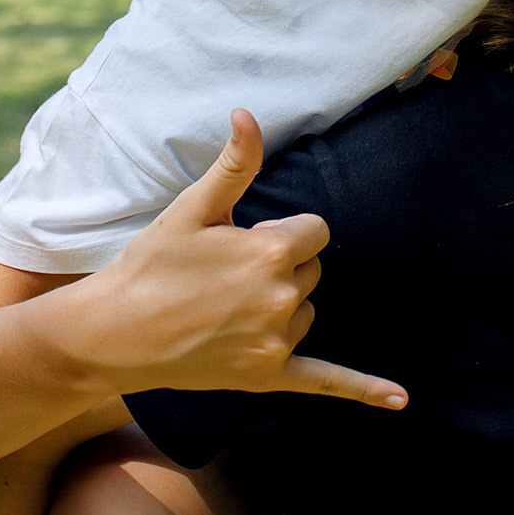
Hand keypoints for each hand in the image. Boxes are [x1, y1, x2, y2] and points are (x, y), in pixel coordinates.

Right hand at [77, 110, 406, 408]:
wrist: (113, 334)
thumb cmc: (150, 264)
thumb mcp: (192, 207)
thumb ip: (234, 164)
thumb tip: (249, 114)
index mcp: (271, 253)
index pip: (315, 230)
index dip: (280, 231)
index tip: (242, 240)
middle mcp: (283, 299)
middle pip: (311, 269)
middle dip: (280, 266)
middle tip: (224, 275)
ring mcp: (277, 342)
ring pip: (306, 311)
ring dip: (282, 305)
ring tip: (225, 307)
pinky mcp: (269, 376)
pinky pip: (327, 381)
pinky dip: (364, 390)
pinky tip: (401, 400)